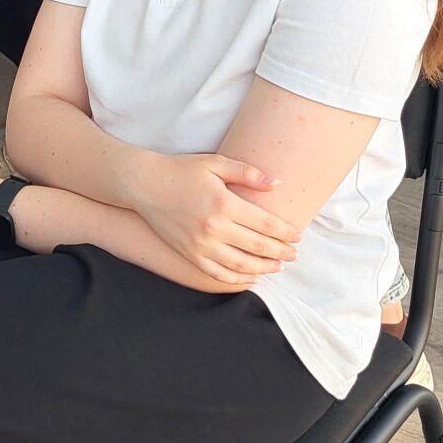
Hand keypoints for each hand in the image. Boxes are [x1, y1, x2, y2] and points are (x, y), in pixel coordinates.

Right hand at [127, 150, 298, 287]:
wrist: (144, 184)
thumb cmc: (181, 170)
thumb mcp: (215, 163)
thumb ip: (247, 173)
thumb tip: (276, 184)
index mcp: (224, 203)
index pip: (265, 224)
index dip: (285, 232)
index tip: (298, 235)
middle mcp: (214, 228)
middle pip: (258, 247)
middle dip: (280, 252)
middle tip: (294, 255)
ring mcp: (201, 245)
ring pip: (241, 265)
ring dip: (264, 268)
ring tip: (278, 267)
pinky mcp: (190, 254)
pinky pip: (219, 273)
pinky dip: (238, 278)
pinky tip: (251, 276)